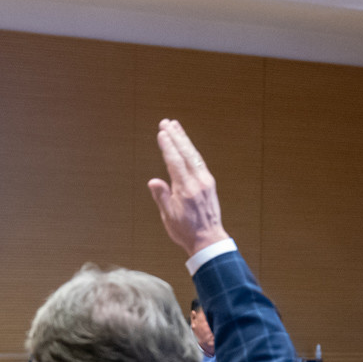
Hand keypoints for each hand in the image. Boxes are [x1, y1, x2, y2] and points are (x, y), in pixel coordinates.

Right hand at [147, 120, 228, 256]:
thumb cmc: (185, 231)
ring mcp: (205, 181)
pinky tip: (186, 144)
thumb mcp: (169, 217)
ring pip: (193, 155)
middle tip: (166, 122)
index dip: (168, 146)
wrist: (209, 239)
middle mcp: (198, 182)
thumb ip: (162, 197)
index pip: (175, 162)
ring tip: (175, 126)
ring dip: (184, 139)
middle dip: (176, 136)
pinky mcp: (209, 183)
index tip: (162, 132)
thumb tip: (153, 181)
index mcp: (186, 190)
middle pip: (186, 153)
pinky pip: (199, 161)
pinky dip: (191, 150)